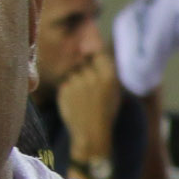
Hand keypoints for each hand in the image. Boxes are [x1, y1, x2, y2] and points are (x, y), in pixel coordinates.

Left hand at [55, 50, 121, 170]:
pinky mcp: (64, 90)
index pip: (97, 52)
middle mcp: (92, 76)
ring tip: (83, 96)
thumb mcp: (114, 89)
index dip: (92, 52)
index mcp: (108, 76)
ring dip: (76, 79)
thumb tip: (89, 45)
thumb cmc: (105, 110)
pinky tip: (76, 102)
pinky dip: (68, 89)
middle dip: (84, 69)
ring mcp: (77, 83)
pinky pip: (65, 82)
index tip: (90, 57)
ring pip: (73, 72)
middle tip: (89, 86)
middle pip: (83, 61)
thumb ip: (105, 68)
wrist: (91, 133)